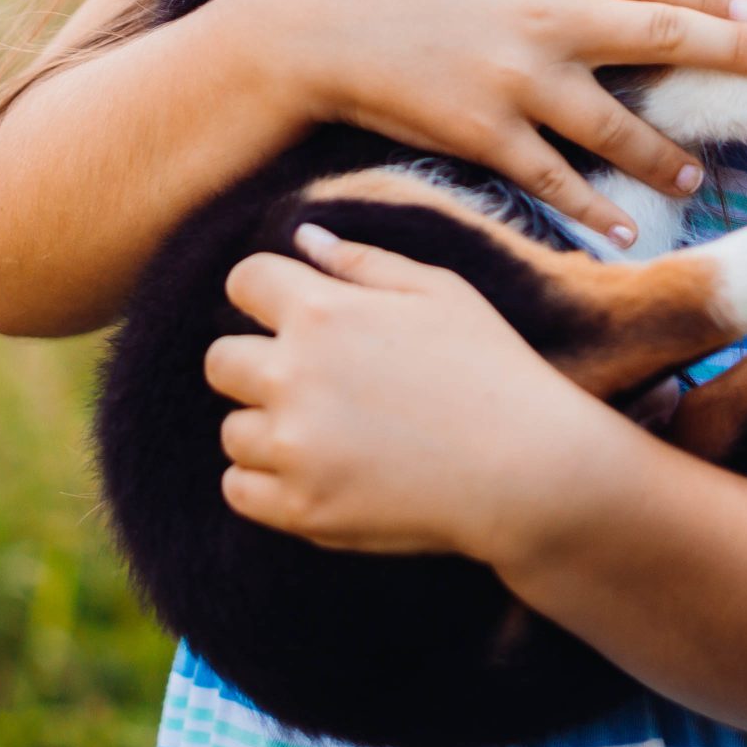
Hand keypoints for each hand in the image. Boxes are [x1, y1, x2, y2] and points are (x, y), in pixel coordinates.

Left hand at [205, 225, 601, 561]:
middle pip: (220, 360)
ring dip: (267, 426)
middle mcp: (293, 377)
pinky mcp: (300, 509)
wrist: (526, 469)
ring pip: (232, 430)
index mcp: (322, 313)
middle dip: (258, 361)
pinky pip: (239, 488)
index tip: (291, 310)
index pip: (244, 282)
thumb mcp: (439, 291)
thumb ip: (362, 261)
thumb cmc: (491, 368)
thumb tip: (302, 237)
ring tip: (327, 430)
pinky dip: (264, 481)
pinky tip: (313, 469)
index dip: (266, 291)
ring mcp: (293, 448)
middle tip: (312, 378)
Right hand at [230, 0, 746, 245]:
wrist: (309, 26)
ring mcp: (520, 80)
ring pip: (620, 126)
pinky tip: (622, 231)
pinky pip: (556, 178)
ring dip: (667, 154)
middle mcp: (548, 17)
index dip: (714, 0)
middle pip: (664, 39)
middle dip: (735, 54)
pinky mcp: (487, 134)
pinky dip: (593, 208)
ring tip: (695, 175)